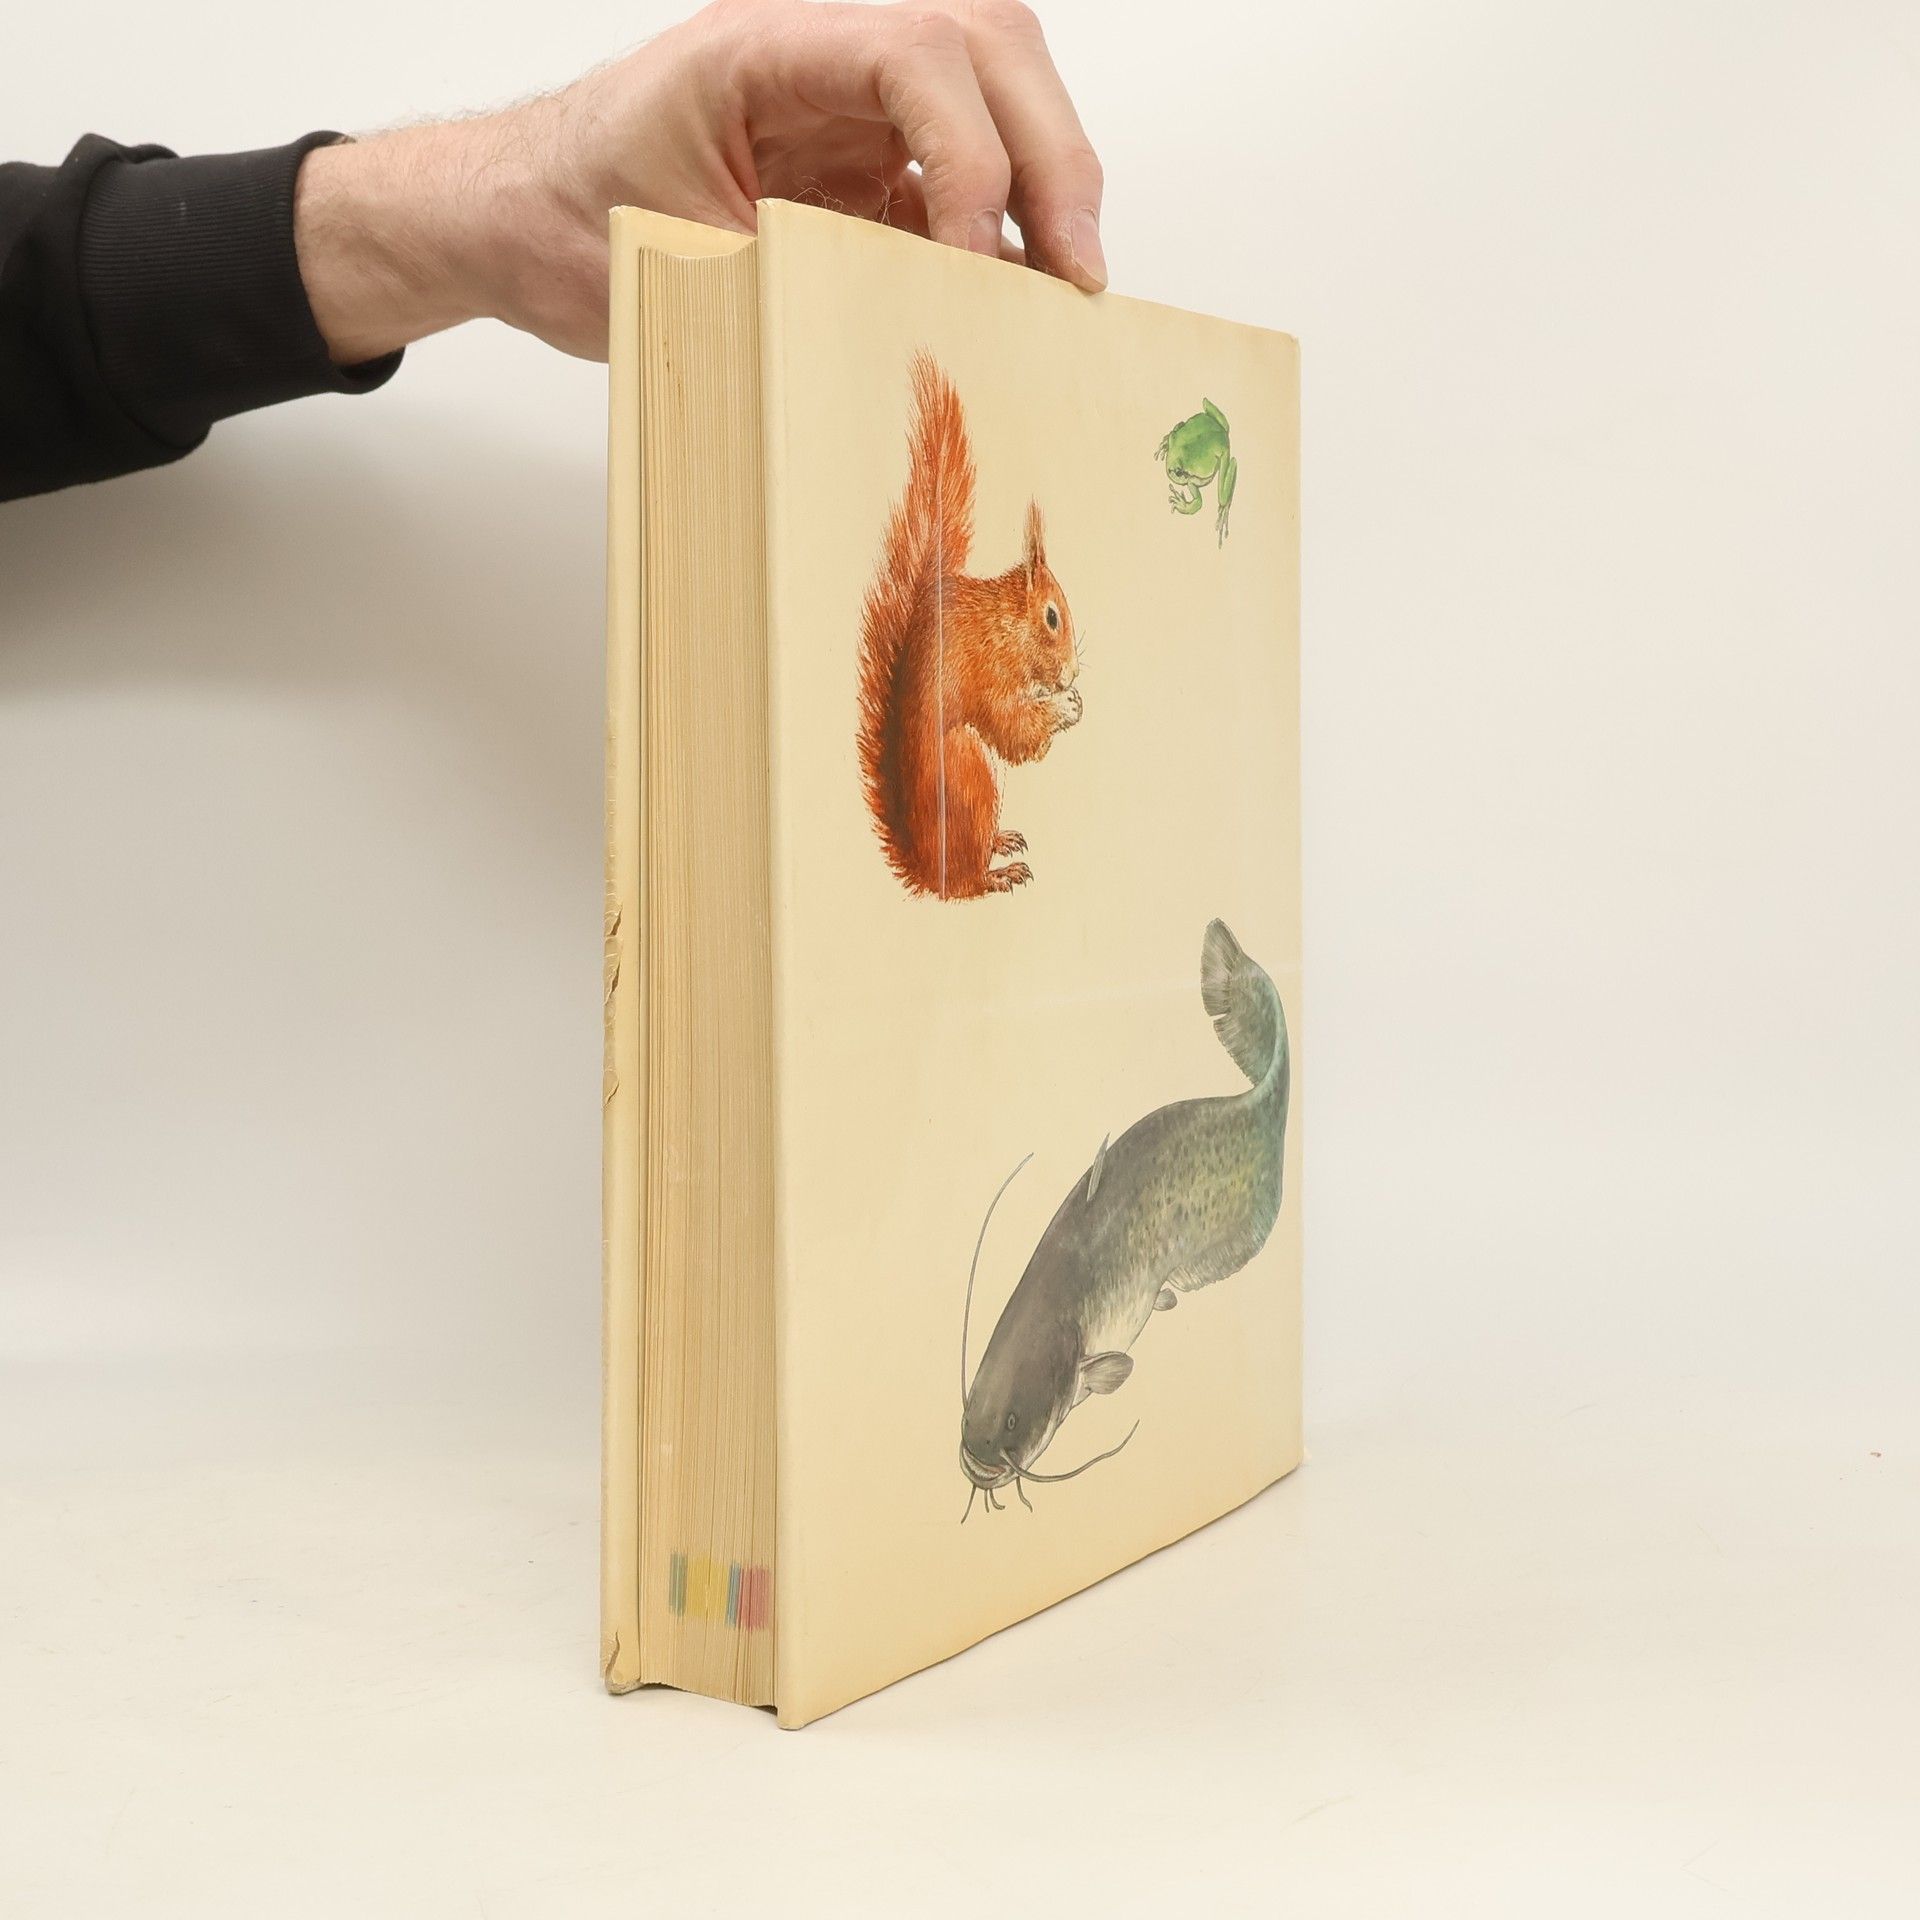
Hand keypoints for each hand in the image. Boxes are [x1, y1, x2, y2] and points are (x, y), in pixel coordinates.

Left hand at [294, 0, 1105, 364]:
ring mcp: (847, 94)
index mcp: (758, 48)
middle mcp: (816, 49)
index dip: (970, 151)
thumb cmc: (564, 222)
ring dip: (1050, 171)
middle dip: (1049, 153)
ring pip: (997, 79)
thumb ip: (792, 278)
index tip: (975, 253)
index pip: (913, 49)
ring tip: (1068, 276)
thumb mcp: (671, 264)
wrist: (518, 216)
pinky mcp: (864, 148)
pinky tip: (1024, 283)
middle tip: (1075, 268)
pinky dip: (1013, 215)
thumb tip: (920, 327)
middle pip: (986, 40)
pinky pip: (967, 155)